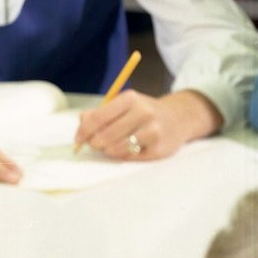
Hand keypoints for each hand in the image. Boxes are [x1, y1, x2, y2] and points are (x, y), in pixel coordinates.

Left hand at [75, 87, 219, 162]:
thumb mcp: (124, 105)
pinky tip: (130, 148)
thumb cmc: (143, 112)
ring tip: (112, 145)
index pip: (97, 118)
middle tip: (96, 144)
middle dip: (95, 143)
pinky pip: (130, 158)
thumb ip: (100, 113)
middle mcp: (143, 113)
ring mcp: (153, 131)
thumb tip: (81, 122)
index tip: (78, 140)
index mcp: (130, 99)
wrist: (178, 118)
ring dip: (109, 150)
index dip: (83, 132)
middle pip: (105, 136)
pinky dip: (124, 155)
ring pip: (116, 149)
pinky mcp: (158, 149)